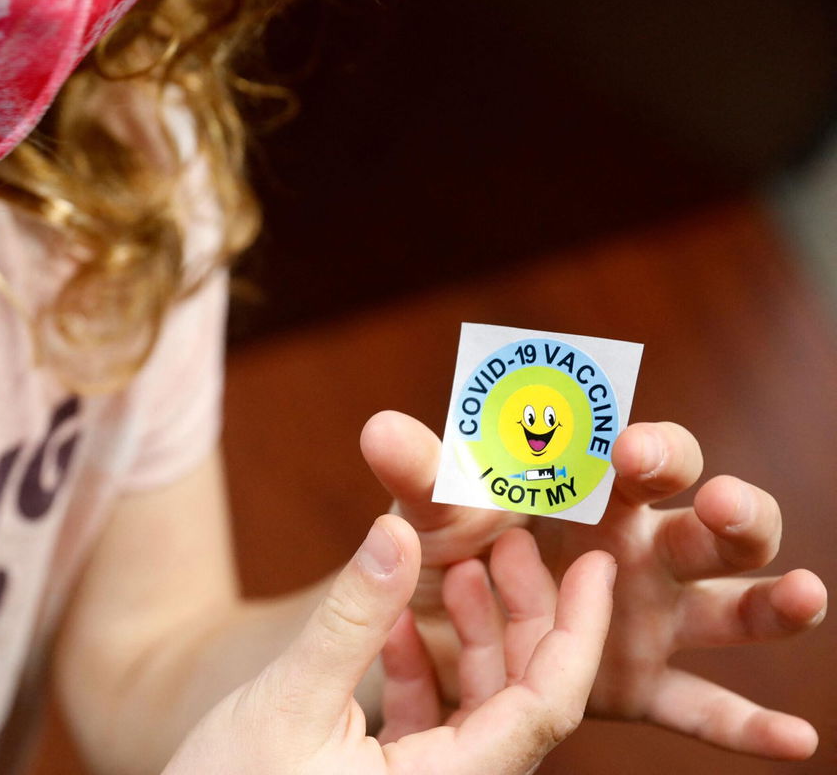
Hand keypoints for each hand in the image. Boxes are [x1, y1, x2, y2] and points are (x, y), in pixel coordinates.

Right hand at [164, 516, 615, 774]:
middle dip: (524, 618)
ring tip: (460, 568)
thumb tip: (398, 532)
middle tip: (512, 542)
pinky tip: (398, 624)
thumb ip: (352, 616)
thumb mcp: (290, 699)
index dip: (580, 630)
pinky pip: (437, 728)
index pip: (548, 705)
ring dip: (473, 640)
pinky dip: (427, 673)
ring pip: (481, 711)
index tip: (599, 564)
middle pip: (523, 702)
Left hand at [360, 411, 827, 759]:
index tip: (630, 451)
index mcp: (596, 489)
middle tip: (720, 505)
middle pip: (707, 526)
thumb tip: (378, 429)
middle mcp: (639, 548)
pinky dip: (745, 725)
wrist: (422, 618)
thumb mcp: (433, 510)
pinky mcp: (637, 683)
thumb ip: (422, 475)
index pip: (643, 458)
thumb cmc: (442, 538)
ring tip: (806, 594)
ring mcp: (647, 618)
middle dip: (727, 513)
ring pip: (726, 610)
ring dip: (768, 602)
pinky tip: (798, 741)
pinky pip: (698, 706)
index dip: (649, 450)